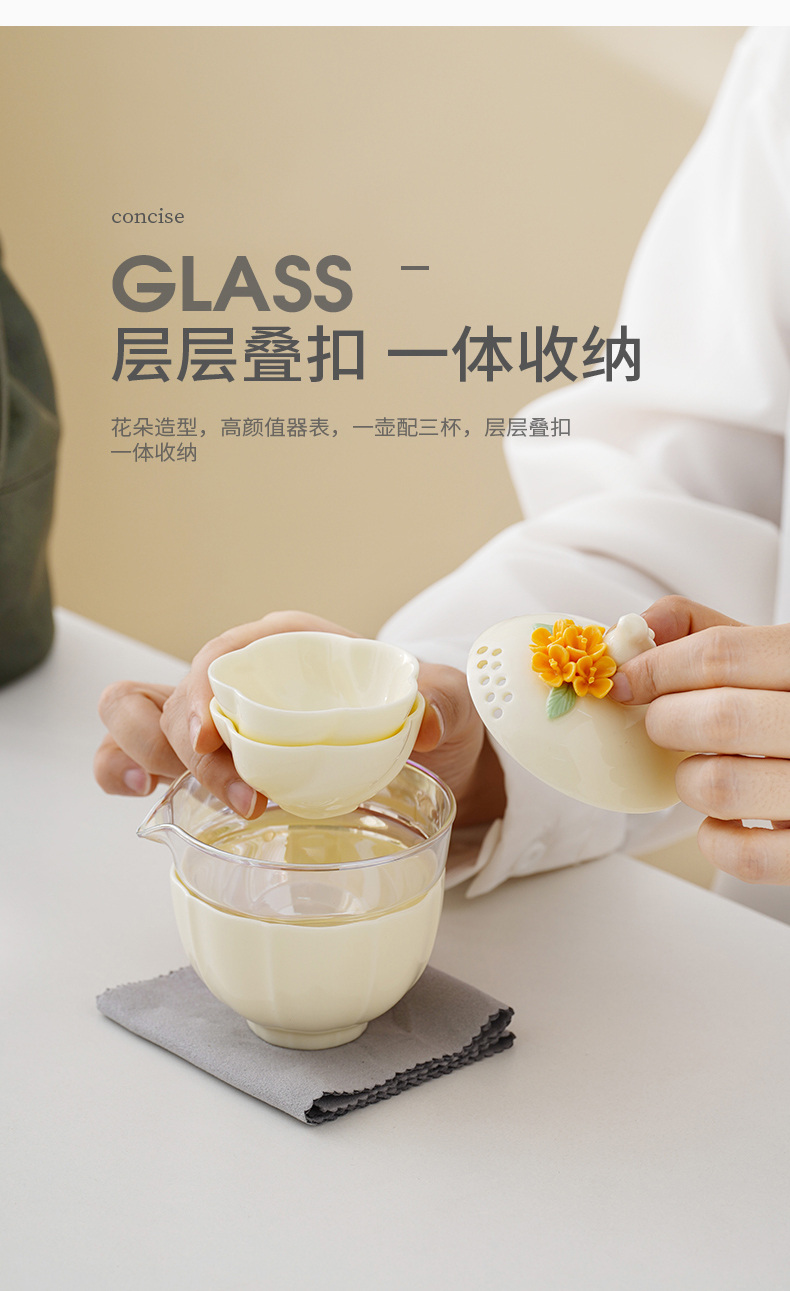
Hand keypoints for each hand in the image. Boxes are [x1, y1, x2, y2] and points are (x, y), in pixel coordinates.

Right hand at [94, 610, 505, 828]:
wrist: (424, 749)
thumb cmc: (422, 715)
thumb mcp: (444, 702)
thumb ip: (438, 703)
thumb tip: (424, 724)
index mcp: (287, 644)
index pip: (224, 656)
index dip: (207, 694)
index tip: (219, 740)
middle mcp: (240, 673)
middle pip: (174, 693)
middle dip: (184, 747)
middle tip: (244, 800)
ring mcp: (215, 714)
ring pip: (135, 712)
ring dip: (142, 753)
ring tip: (166, 798)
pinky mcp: (203, 756)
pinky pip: (136, 754)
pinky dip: (124, 770)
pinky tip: (144, 798)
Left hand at [610, 596, 789, 883]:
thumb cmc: (789, 710)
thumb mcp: (765, 658)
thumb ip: (705, 632)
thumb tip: (639, 628)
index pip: (720, 655)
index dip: (655, 668)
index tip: (624, 683)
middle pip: (719, 718)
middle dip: (667, 723)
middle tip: (665, 726)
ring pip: (720, 786)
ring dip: (688, 781)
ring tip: (704, 769)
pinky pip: (742, 855)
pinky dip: (714, 839)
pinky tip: (725, 818)